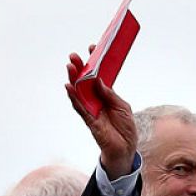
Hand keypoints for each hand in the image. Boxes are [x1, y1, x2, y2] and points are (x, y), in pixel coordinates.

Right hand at [63, 54, 135, 178]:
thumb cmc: (125, 127)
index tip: (92, 48)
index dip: (94, 62)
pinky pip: (79, 107)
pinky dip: (74, 97)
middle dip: (79, 68)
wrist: (126, 147)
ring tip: (70, 66)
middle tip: (74, 56)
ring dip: (73, 79)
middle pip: (84, 81)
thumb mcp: (122, 106)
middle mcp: (95, 100)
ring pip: (78, 92)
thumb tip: (99, 81)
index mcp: (105, 94)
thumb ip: (110, 94)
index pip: (97, 75)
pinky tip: (69, 87)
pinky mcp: (89, 120)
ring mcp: (91, 109)